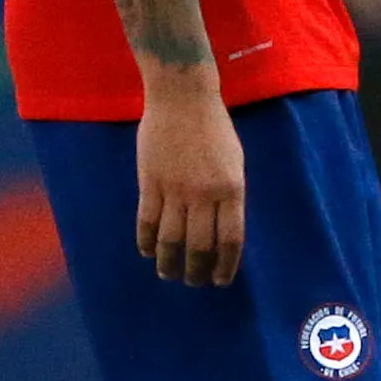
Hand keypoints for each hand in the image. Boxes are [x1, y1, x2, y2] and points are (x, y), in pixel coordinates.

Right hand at [134, 82, 245, 285]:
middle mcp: (204, 194)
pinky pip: (146, 221)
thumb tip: (223, 230)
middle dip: (196, 271)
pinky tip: (147, 251)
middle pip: (199, 246)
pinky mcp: (149, 183)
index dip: (226, 266)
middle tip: (193, 282)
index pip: (231, 240)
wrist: (183, 98)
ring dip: (169, 263)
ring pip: (170, 239)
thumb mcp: (235, 162)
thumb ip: (229, 196)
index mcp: (231, 189)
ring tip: (168, 273)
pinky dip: (146, 241)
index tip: (220, 281)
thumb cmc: (214, 128)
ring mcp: (174, 189)